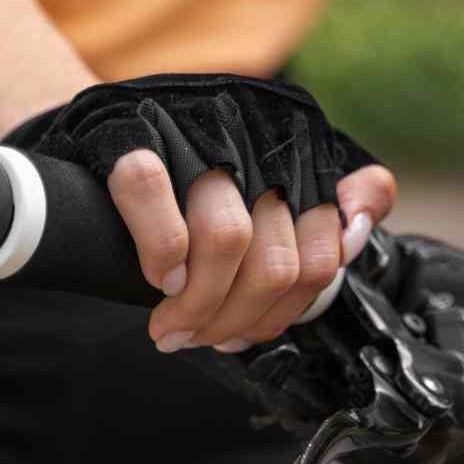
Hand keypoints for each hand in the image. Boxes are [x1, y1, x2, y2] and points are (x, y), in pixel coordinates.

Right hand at [0, 74, 390, 352]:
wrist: (104, 127)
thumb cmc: (192, 173)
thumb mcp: (268, 187)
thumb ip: (326, 207)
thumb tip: (358, 232)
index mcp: (298, 150)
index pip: (322, 257)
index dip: (283, 312)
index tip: (245, 332)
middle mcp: (257, 133)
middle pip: (277, 263)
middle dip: (236, 321)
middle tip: (200, 337)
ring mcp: (194, 130)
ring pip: (227, 240)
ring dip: (197, 306)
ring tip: (172, 325)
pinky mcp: (130, 130)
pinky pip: (154, 196)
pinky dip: (160, 253)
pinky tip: (157, 278)